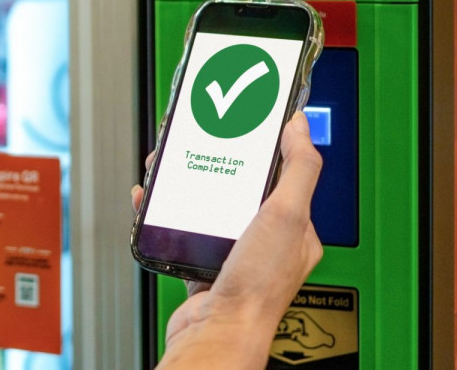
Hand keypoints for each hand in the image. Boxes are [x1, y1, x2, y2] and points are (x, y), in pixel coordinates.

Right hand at [136, 111, 323, 368]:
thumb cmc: (256, 286)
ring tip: (170, 166)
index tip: (248, 124)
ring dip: (186, 183)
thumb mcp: (286, 214)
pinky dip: (165, 212)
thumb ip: (300, 167)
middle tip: (198, 142)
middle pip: (239, 187)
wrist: (216, 332)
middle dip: (216, 161)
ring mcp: (232, 253)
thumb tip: (302, 125)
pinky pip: (182, 229)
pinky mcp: (202, 264)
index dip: (265, 147)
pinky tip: (154, 201)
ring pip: (208, 205)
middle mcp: (266, 242)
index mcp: (295, 229)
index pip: (285, 175)